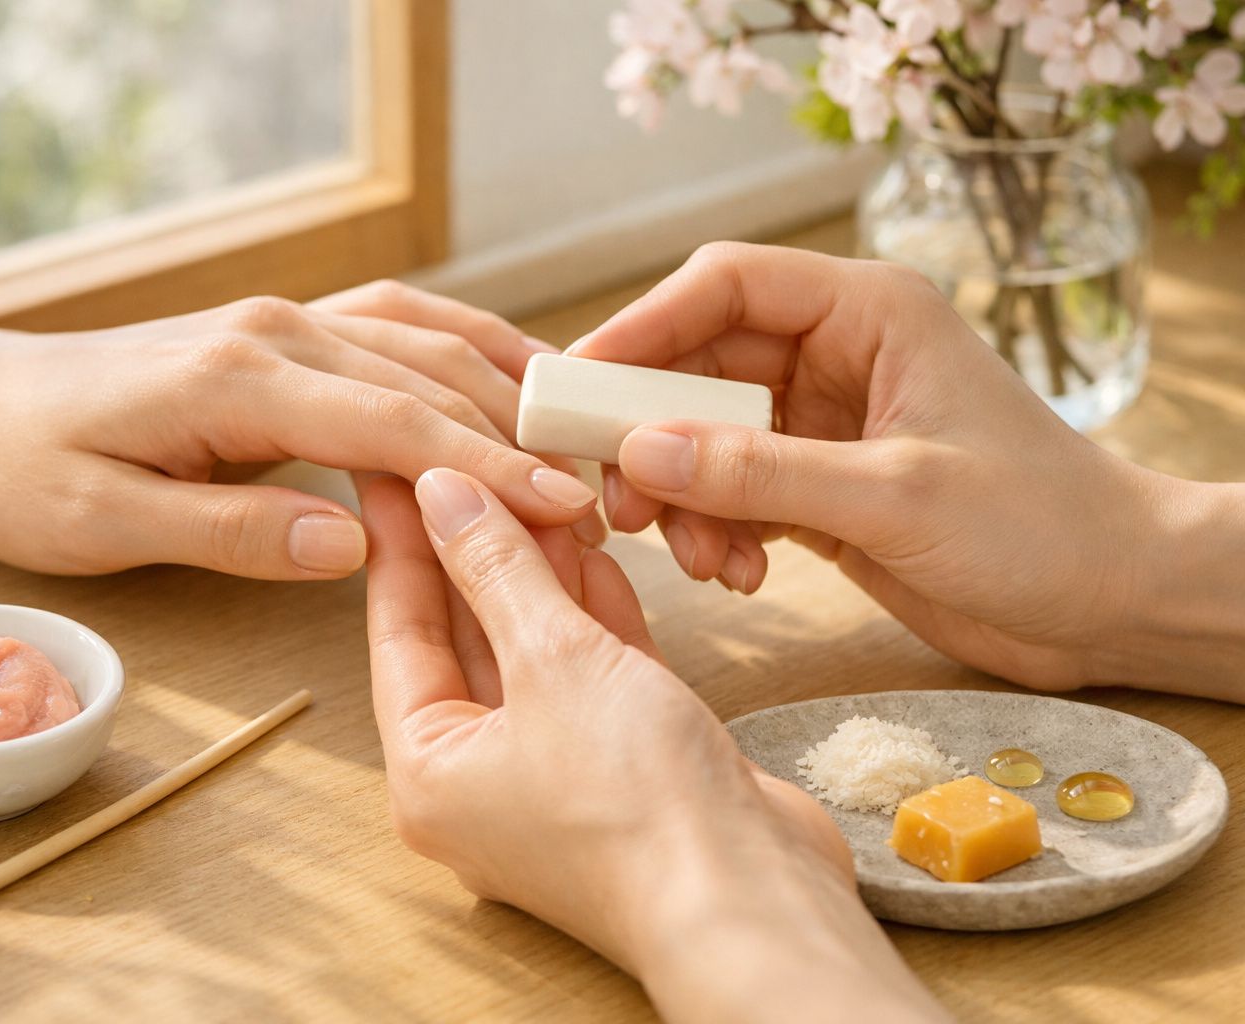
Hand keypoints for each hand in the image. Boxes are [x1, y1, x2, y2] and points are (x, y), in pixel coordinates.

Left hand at [0, 284, 598, 578]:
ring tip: (578, 440)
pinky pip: (395, 325)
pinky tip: (506, 380)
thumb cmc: (22, 474)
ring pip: (426, 337)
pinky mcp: (282, 330)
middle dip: (519, 438)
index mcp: (237, 379)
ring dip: (505, 385)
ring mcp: (282, 321)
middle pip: (430, 375)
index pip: (394, 423)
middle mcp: (274, 332)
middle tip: (597, 499)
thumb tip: (352, 545)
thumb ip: (232, 529)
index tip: (565, 512)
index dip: (488, 471)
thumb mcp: (104, 523)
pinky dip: (463, 349)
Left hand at [359, 468, 943, 1022]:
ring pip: (535, 650)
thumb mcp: (551, 660)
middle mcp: (483, 779)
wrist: (753, 899)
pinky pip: (592, 673)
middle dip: (470, 547)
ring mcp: (558, 774)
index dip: (400, 540)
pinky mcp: (627, 763)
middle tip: (461, 461)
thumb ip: (497, 570)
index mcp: (430, 772)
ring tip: (530, 484)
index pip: (400, 631)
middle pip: (464, 637)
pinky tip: (588, 551)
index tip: (394, 469)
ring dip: (536, 572)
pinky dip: (592, 613)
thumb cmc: (635, 806)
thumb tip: (442, 495)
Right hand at [572, 243, 1244, 693]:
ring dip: (684, 499)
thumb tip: (641, 452)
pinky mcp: (820, 488)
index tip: (580, 387)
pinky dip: (717, 532)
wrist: (1113, 600)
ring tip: (704, 562)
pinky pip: (731, 493)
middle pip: (697, 367)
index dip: (643, 328)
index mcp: (866, 312)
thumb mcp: (894, 494)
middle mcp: (835, 356)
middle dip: (651, 435)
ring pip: (704, 438)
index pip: (724, 287)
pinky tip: (740, 573)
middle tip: (622, 501)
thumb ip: (762, 472)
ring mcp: (823, 424)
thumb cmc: (1040, 526)